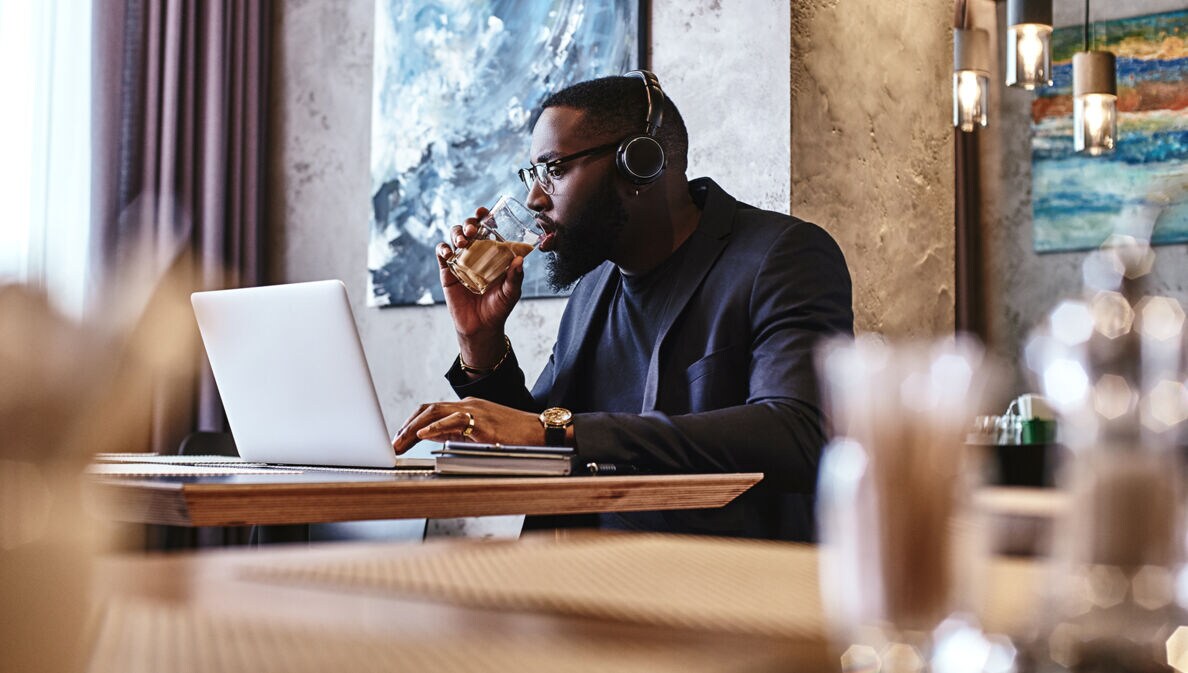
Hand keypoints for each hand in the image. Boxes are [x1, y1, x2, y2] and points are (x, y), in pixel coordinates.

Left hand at [391, 397, 543, 453]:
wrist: (541, 432)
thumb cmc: (516, 436)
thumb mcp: (482, 433)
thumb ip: (459, 433)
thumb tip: (435, 439)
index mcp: (468, 407)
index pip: (432, 410)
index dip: (412, 422)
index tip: (399, 437)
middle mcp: (469, 405)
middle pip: (428, 409)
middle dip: (406, 425)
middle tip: (393, 442)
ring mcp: (476, 411)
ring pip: (436, 412)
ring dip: (414, 427)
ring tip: (400, 440)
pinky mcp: (484, 422)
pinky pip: (454, 421)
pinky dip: (435, 428)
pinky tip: (422, 436)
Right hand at [438, 207, 526, 365]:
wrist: (481, 327)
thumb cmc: (499, 308)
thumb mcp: (511, 293)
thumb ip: (515, 277)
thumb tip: (520, 261)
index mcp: (492, 253)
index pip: (488, 229)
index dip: (484, 217)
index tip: (484, 211)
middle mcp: (476, 253)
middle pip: (468, 228)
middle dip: (469, 223)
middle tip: (472, 230)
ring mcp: (461, 261)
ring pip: (454, 237)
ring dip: (456, 234)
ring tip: (462, 242)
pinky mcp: (448, 272)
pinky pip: (442, 254)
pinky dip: (443, 249)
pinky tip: (448, 252)